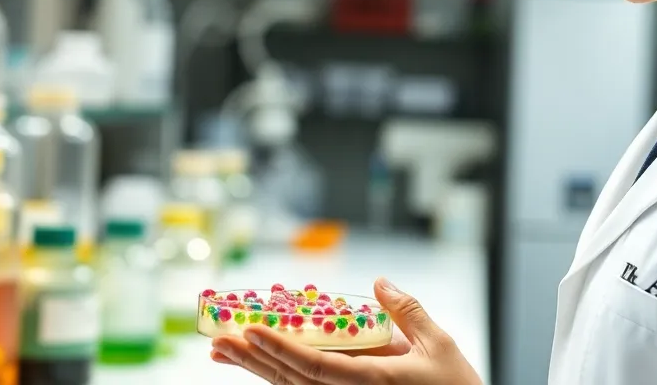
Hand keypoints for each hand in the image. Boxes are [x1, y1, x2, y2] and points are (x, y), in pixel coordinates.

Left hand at [210, 277, 481, 384]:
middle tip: (217, 339)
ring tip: (222, 350)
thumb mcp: (439, 344)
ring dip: (254, 367)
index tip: (250, 330)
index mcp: (370, 382)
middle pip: (289, 379)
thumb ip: (408, 311)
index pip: (313, 366)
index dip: (278, 348)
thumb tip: (379, 282)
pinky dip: (277, 374)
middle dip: (251, 358)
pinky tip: (255, 361)